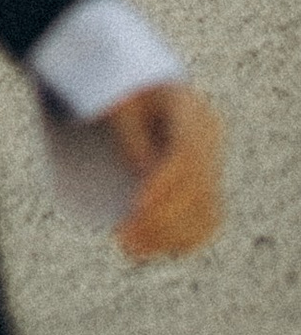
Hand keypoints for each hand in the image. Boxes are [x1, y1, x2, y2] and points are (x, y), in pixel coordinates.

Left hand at [103, 82, 222, 261]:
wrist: (147, 86)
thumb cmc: (126, 91)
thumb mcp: (120, 100)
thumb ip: (132, 133)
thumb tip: (143, 173)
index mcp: (190, 109)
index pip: (186, 154)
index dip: (164, 184)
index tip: (137, 206)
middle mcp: (210, 140)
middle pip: (197, 189)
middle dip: (161, 219)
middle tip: (124, 237)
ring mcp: (212, 165)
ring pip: (206, 212)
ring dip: (170, 236)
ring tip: (131, 247)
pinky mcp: (206, 186)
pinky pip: (205, 221)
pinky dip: (182, 239)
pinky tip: (152, 248)